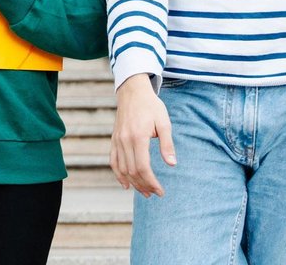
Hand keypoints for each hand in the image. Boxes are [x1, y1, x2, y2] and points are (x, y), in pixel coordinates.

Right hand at [111, 73, 175, 197]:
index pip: (142, 167)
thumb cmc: (151, 106)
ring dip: (133, 183)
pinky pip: (113, 160)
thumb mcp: (164, 122)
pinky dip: (118, 174)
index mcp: (138, 136)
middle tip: (155, 193)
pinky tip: (125, 184)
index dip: (151, 182)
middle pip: (132, 171)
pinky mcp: (114, 138)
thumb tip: (172, 164)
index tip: (161, 191)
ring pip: (122, 168)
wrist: (132, 91)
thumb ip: (167, 144)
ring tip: (144, 192)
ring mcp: (117, 139)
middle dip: (144, 185)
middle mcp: (124, 139)